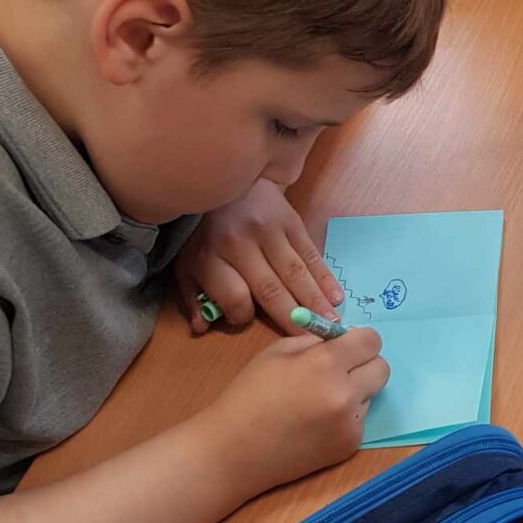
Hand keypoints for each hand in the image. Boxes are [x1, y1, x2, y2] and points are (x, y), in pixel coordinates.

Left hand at [174, 179, 343, 335]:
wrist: (229, 181)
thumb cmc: (207, 232)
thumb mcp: (188, 263)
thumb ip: (193, 297)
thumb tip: (202, 328)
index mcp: (212, 256)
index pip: (233, 295)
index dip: (242, 315)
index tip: (248, 322)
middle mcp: (242, 243)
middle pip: (270, 288)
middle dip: (293, 317)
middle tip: (313, 341)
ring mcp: (270, 231)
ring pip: (295, 273)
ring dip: (315, 301)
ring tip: (331, 323)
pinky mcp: (292, 222)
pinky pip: (311, 254)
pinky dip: (324, 277)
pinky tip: (335, 297)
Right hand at [203, 328, 388, 493]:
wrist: (233, 451)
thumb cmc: (249, 395)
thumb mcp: (277, 352)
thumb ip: (315, 342)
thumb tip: (342, 340)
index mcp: (326, 363)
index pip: (372, 341)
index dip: (360, 340)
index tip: (348, 346)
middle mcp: (345, 394)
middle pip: (382, 368)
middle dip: (364, 364)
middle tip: (340, 370)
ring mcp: (350, 423)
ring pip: (370, 395)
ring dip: (354, 392)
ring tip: (318, 401)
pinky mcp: (349, 446)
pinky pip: (359, 420)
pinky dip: (344, 417)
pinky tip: (315, 423)